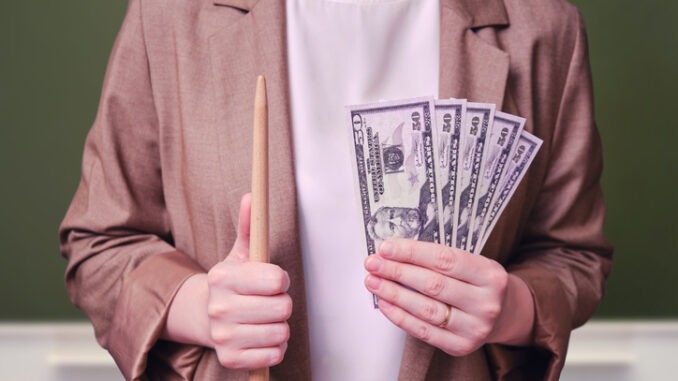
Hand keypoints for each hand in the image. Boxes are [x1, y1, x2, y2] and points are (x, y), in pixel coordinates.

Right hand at [206, 193, 291, 369]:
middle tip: (268, 301)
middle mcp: (219, 307)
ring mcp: (223, 335)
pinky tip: (261, 336)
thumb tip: (252, 196)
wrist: (203, 316)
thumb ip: (249, 226)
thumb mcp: (239, 254)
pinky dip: (275, 348)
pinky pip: (274, 355)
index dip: (281, 280)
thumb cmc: (231, 284)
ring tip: (265, 319)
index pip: (277, 281)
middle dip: (282, 303)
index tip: (273, 281)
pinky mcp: (230, 359)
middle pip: (283, 308)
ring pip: (281, 332)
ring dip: (280, 326)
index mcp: (223, 277)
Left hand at [364, 239, 532, 355]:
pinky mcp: (461, 346)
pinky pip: (423, 331)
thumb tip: (393, 252)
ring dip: (393, 294)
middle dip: (396, 272)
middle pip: (432, 284)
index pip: (444, 259)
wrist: (504, 314)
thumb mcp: (471, 263)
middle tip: (373, 263)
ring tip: (373, 282)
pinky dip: (400, 316)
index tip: (386, 247)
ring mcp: (475, 327)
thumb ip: (438, 258)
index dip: (411, 252)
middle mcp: (486, 302)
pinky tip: (385, 303)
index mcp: (490, 274)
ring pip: (425, 309)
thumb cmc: (479, 283)